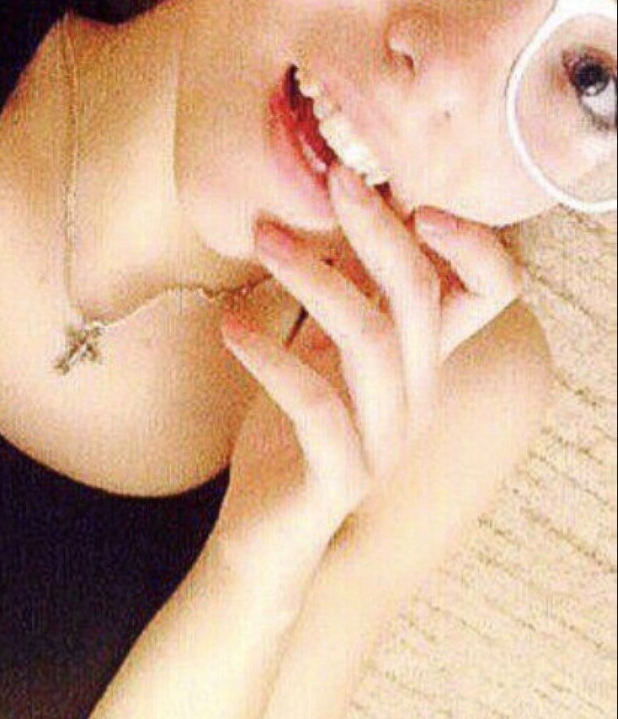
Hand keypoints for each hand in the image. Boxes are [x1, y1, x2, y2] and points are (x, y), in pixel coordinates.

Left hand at [216, 164, 523, 556]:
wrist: (262, 536)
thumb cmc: (290, 439)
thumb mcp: (320, 359)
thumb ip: (343, 303)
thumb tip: (340, 219)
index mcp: (422, 363)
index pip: (488, 291)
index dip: (470, 240)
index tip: (410, 194)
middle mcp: (417, 397)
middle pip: (419, 296)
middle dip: (377, 228)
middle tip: (332, 182)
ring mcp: (385, 440)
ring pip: (370, 338)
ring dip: (314, 277)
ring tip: (263, 241)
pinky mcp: (342, 473)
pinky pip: (315, 402)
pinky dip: (270, 355)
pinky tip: (231, 327)